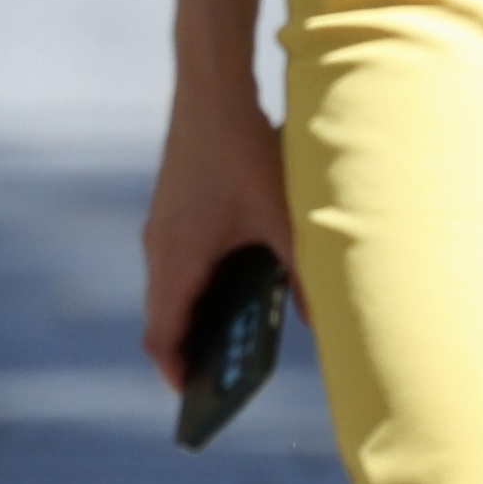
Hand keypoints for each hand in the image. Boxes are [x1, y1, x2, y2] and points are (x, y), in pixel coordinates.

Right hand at [139, 98, 296, 389]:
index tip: (195, 395)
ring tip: (235, 332)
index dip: (176, 371)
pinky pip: (177, 260)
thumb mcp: (285, 221)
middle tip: (222, 375)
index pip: (162, 334)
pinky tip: (238, 276)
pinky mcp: (170, 207)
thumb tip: (323, 322)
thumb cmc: (244, 154)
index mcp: (178, 259)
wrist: (212, 88)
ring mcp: (161, 225)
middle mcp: (159, 247)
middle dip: (192, 347)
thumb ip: (303, 276)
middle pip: (165, 315)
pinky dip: (198, 281)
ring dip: (197, 311)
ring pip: (171, 286)